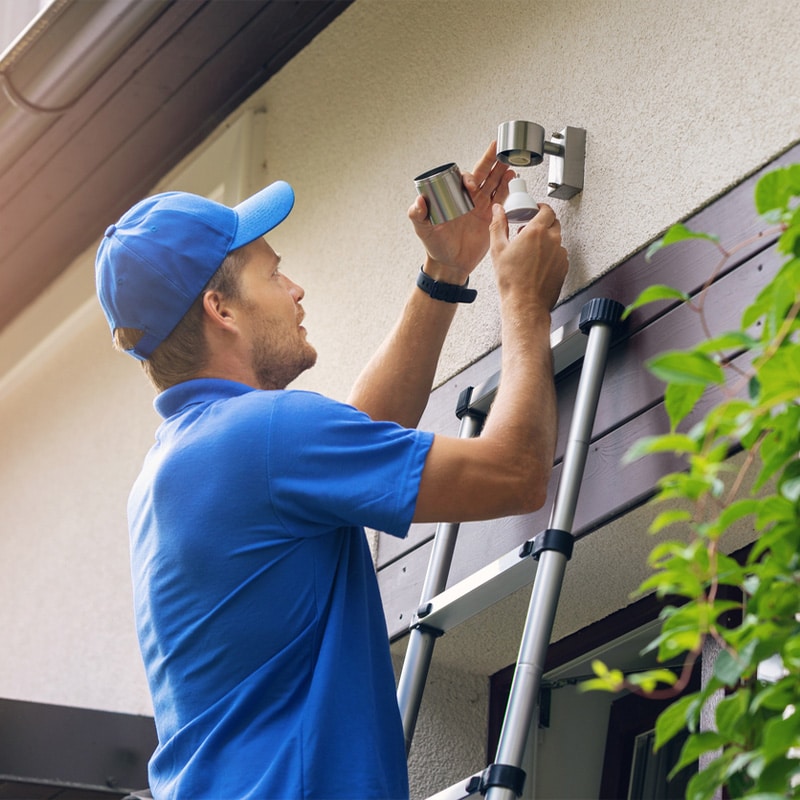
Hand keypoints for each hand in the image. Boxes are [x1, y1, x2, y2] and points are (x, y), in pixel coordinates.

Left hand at [408, 141, 513, 284]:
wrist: (450, 265)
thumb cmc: (435, 246)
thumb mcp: (423, 230)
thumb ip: (417, 215)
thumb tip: (418, 201)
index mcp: (453, 197)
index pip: (463, 179)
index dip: (469, 177)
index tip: (470, 185)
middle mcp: (468, 199)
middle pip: (482, 175)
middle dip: (490, 161)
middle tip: (498, 147)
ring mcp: (480, 207)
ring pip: (493, 183)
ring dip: (501, 172)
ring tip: (509, 161)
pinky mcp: (490, 217)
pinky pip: (500, 199)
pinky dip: (507, 188)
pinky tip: (512, 178)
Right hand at [489, 203, 568, 311]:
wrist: (525, 304)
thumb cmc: (512, 282)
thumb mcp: (498, 250)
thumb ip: (498, 225)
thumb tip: (498, 211)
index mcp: (536, 232)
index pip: (547, 210)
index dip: (540, 208)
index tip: (535, 210)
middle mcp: (552, 241)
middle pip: (553, 222)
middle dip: (543, 223)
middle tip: (530, 230)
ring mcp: (560, 254)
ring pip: (556, 239)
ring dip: (546, 240)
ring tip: (532, 251)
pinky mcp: (563, 267)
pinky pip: (559, 254)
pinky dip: (550, 254)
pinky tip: (537, 264)